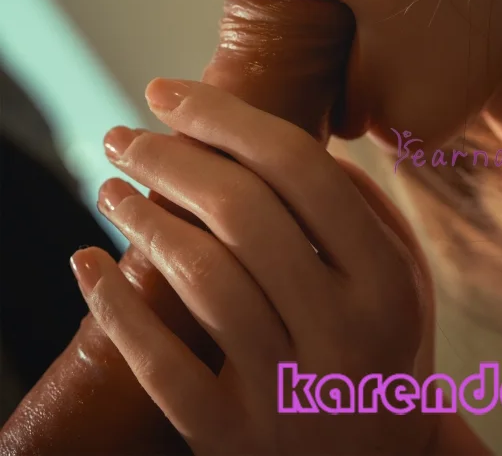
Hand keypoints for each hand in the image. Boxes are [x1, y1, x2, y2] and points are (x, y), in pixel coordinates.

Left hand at [70, 78, 437, 455]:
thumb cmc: (384, 344)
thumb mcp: (402, 271)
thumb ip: (354, 198)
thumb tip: (266, 136)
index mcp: (385, 279)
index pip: (299, 168)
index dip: (223, 117)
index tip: (165, 92)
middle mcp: (343, 333)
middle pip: (241, 213)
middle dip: (170, 157)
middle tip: (125, 136)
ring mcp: (288, 393)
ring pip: (200, 278)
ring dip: (141, 218)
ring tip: (111, 187)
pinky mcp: (234, 440)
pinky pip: (159, 367)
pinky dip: (115, 308)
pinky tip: (87, 262)